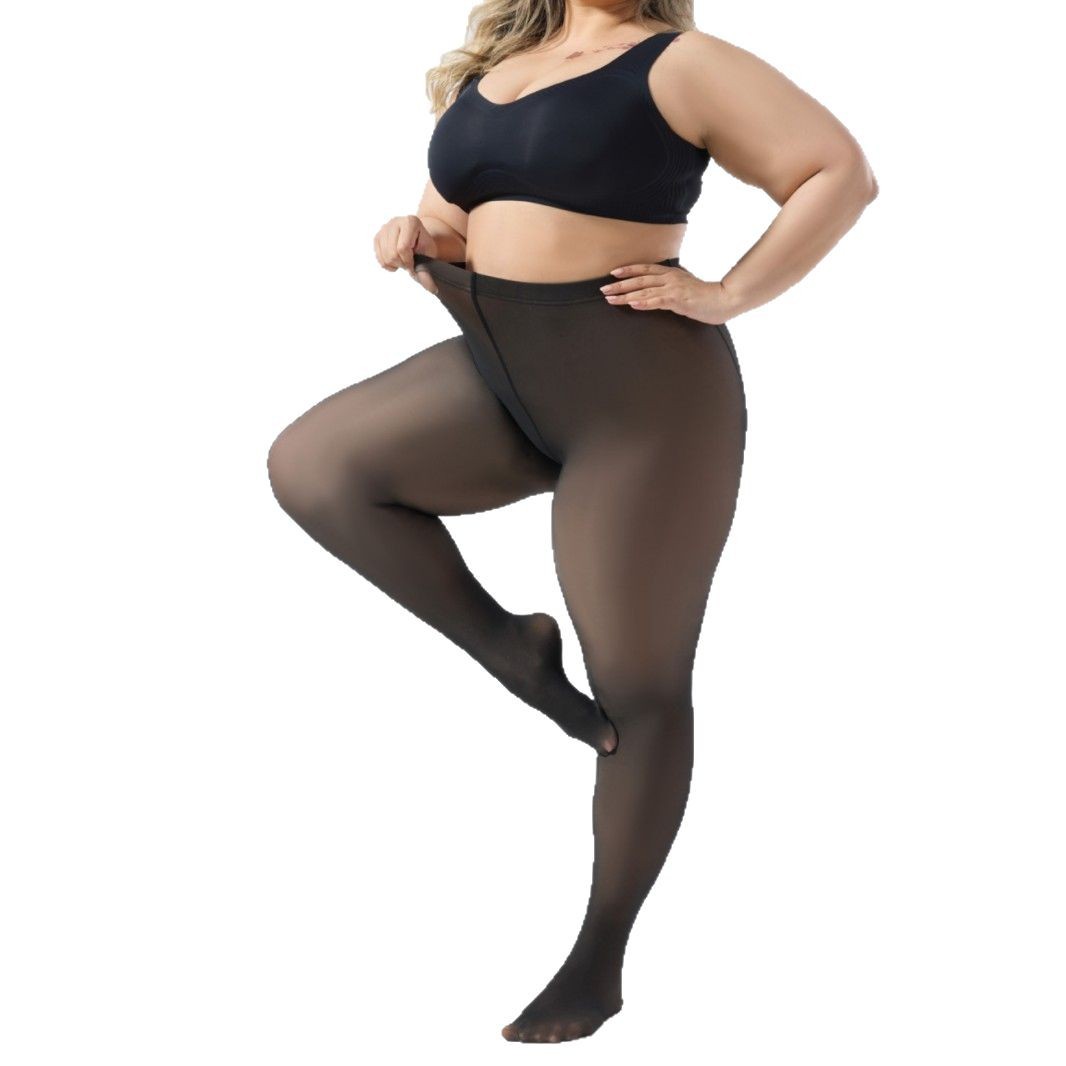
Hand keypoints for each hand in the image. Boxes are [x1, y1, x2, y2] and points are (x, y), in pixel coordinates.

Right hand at [373, 214, 438, 293]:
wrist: (418, 240)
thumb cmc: (425, 248)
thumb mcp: (430, 257)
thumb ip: (428, 272)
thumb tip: (433, 289)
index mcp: (411, 222)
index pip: (402, 248)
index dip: (408, 262)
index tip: (414, 265)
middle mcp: (395, 221)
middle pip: (392, 253)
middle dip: (402, 264)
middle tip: (409, 263)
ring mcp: (384, 228)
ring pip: (384, 257)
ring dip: (395, 265)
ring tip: (403, 261)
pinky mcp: (377, 237)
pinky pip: (379, 257)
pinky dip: (387, 264)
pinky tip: (396, 260)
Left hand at [599, 262, 738, 324]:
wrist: (723, 299)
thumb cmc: (704, 296)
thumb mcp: (685, 287)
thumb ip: (671, 287)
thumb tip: (657, 291)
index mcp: (671, 273)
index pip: (645, 269)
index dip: (628, 270)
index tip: (613, 273)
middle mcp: (670, 278)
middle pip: (640, 279)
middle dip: (620, 284)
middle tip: (603, 289)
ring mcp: (673, 288)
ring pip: (644, 290)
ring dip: (625, 295)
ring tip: (611, 299)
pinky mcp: (678, 300)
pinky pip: (657, 301)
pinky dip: (643, 303)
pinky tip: (632, 304)